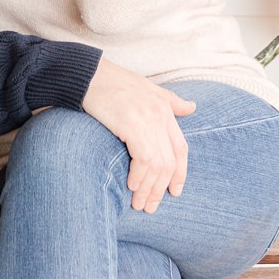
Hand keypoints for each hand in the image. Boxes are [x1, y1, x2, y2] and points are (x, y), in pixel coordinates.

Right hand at [79, 57, 194, 212]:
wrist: (87, 73)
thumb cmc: (112, 81)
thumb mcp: (147, 88)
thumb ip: (170, 100)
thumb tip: (192, 107)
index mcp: (166, 108)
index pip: (181, 149)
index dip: (180, 173)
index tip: (174, 192)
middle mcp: (161, 115)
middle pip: (171, 161)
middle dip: (162, 188)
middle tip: (151, 206)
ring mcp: (148, 120)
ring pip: (158, 165)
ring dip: (149, 188)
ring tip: (139, 203)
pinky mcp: (132, 125)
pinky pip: (144, 159)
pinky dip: (139, 176)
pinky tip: (130, 185)